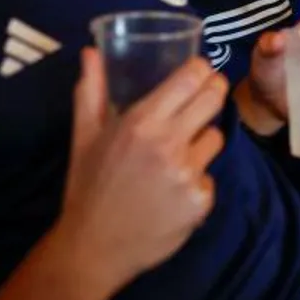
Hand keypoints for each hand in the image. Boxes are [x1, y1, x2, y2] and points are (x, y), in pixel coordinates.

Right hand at [51, 49, 226, 299]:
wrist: (93, 248)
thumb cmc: (87, 187)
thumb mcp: (84, 136)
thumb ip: (91, 90)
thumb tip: (91, 52)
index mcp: (140, 122)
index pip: (191, 77)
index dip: (201, 70)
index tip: (199, 72)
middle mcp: (168, 144)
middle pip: (214, 98)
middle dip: (212, 93)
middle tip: (203, 99)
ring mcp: (188, 174)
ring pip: (216, 137)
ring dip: (202, 142)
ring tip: (174, 157)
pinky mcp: (201, 201)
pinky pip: (210, 176)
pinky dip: (197, 181)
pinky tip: (172, 192)